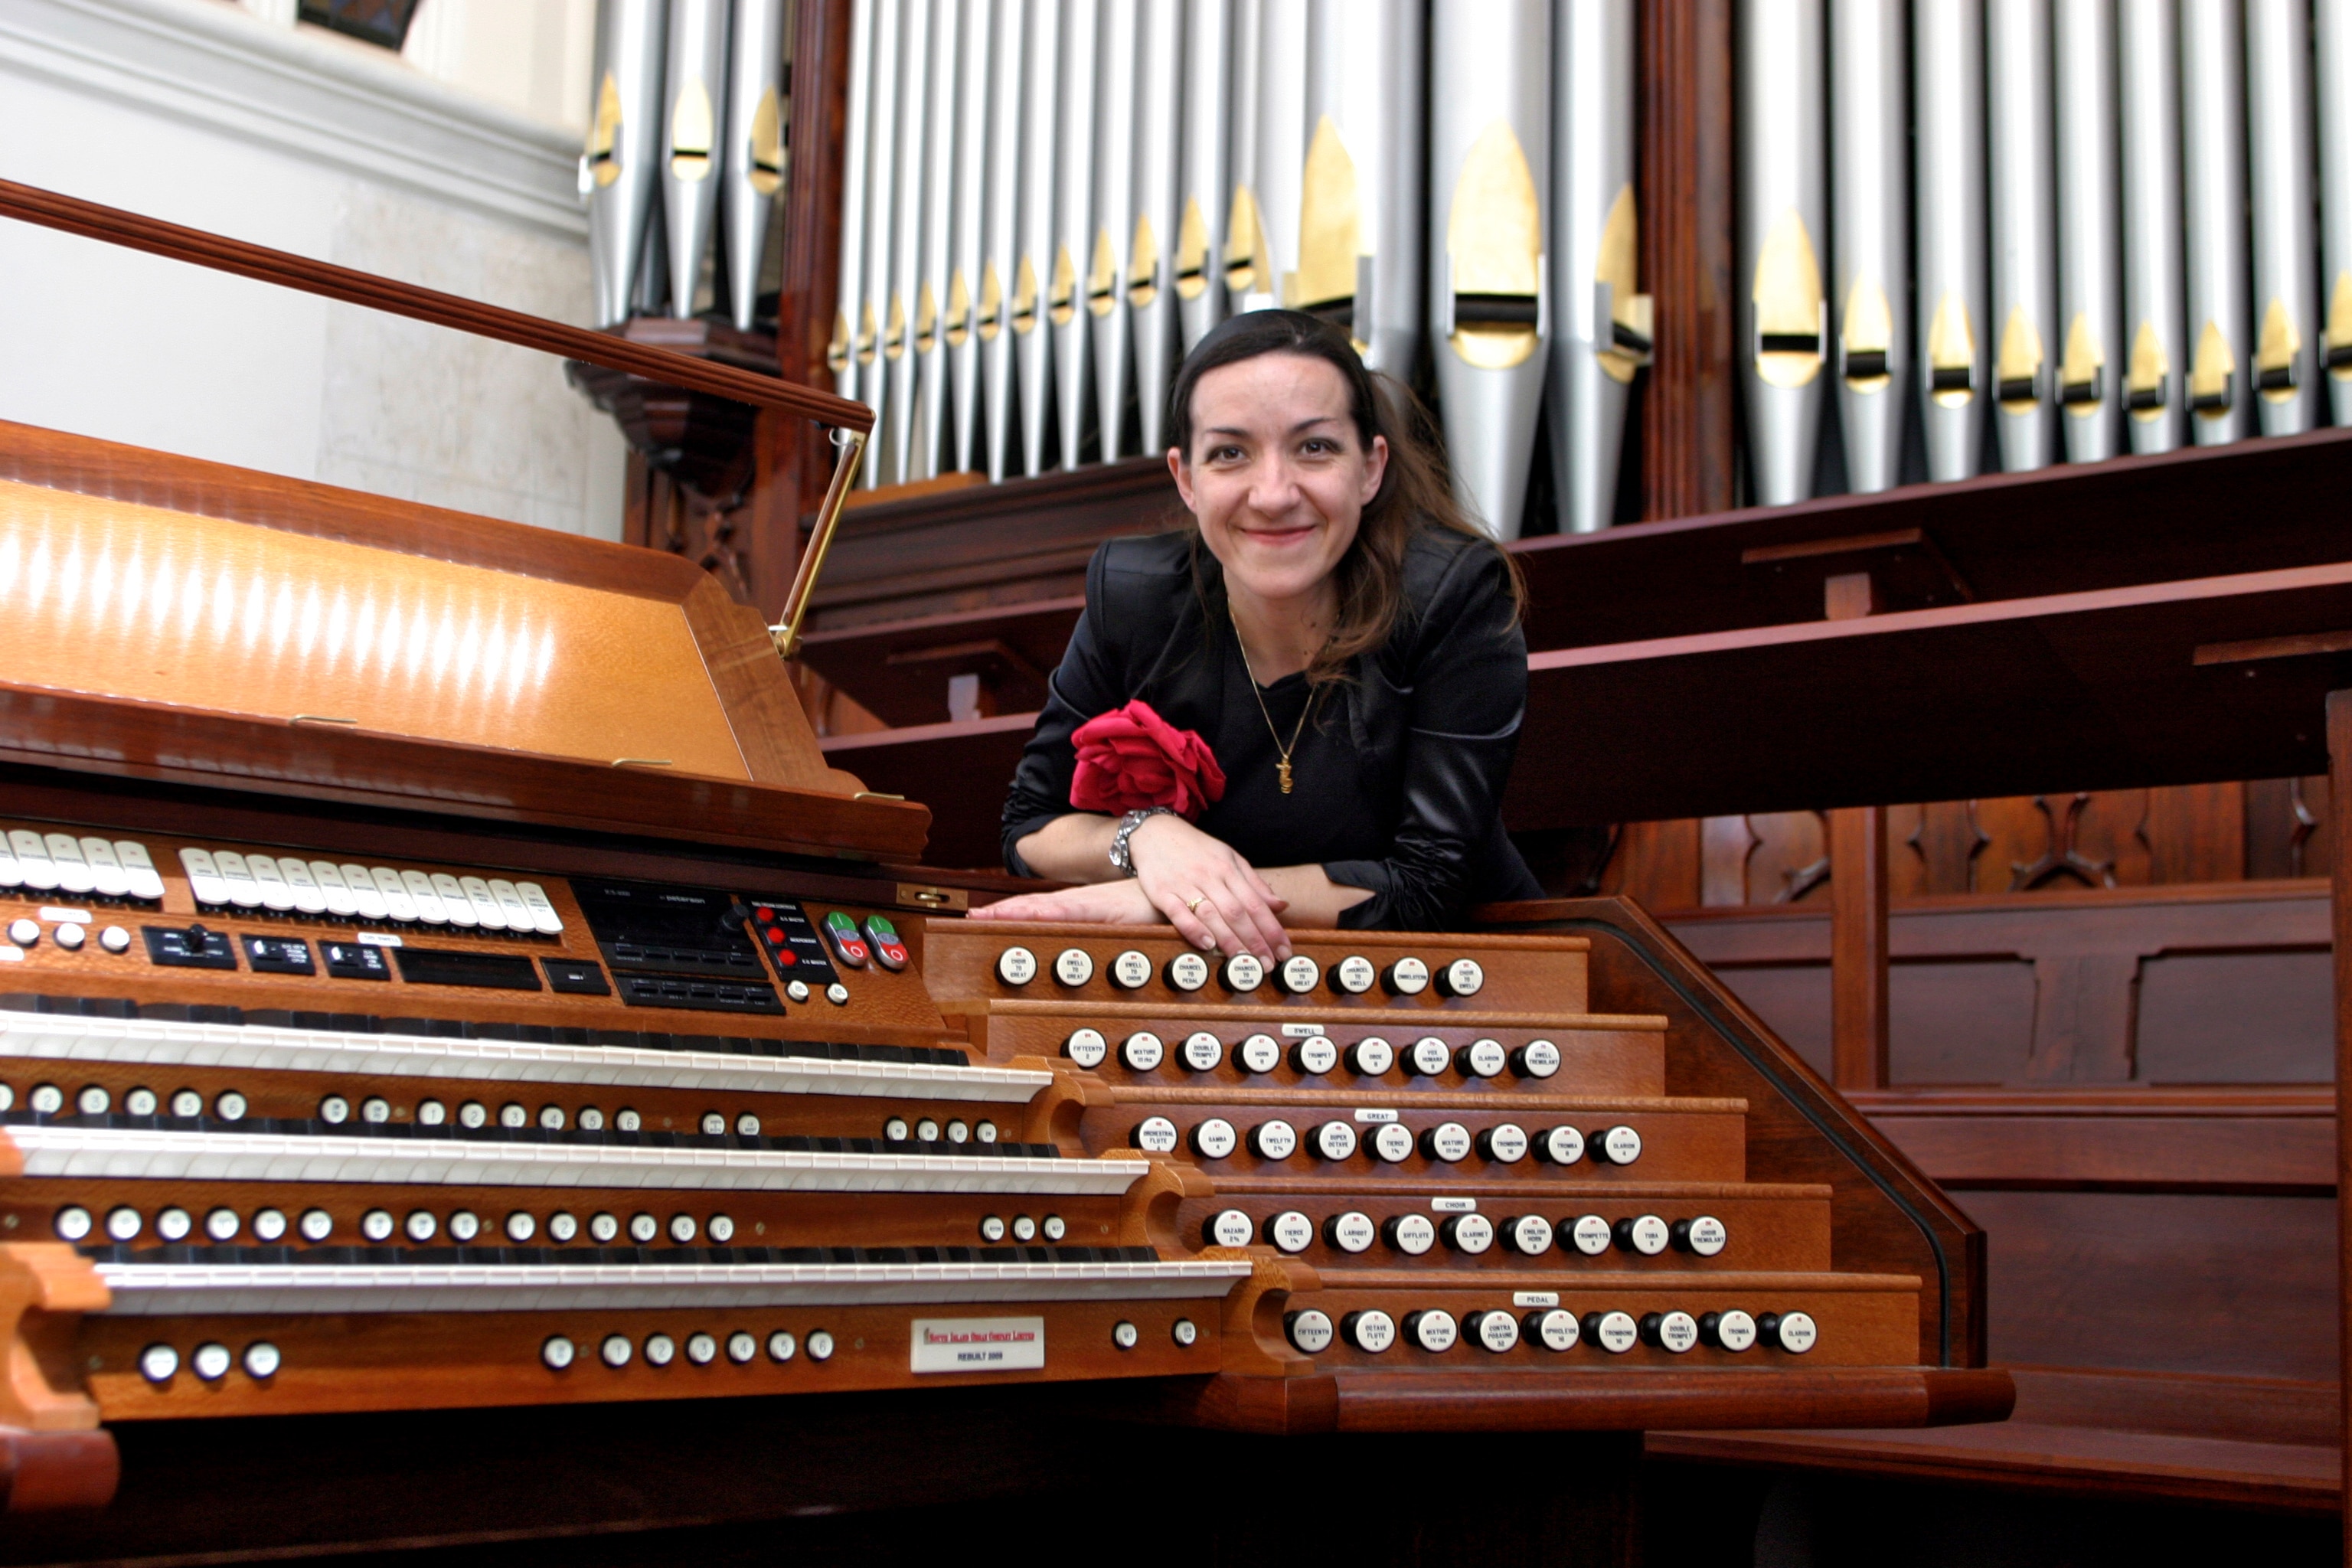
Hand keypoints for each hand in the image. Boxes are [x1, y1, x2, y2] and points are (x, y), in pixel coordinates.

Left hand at [966, 878, 1161, 924]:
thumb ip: (1093, 936)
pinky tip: (1029, 913)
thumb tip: (1077, 954)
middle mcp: (1075, 903)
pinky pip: (1070, 912)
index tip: (978, 917)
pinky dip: (1046, 912)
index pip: (1033, 910)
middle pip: (1029, 907)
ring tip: (986, 914)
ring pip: (1042, 908)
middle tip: (971, 915)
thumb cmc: (1142, 911)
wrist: (1170, 894)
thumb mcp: (1110, 926)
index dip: (1007, 912)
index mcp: (1074, 907)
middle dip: (999, 912)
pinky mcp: (1102, 909)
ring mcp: (1086, 905)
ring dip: (1014, 911)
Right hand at [1128, 814, 1290, 961]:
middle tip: (1267, 964)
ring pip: (1211, 914)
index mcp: (1228, 869)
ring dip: (1229, 940)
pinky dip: (1193, 929)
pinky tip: (1207, 944)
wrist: (1156, 832)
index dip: (1271, 929)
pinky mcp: (1161, 891)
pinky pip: (1178, 912)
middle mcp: (1209, 876)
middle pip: (1236, 912)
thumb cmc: (1195, 849)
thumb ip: (1254, 884)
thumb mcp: (1229, 858)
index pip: (1255, 903)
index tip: (1283, 950)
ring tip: (1243, 962)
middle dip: (1255, 940)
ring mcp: (1184, 884)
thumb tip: (1280, 905)